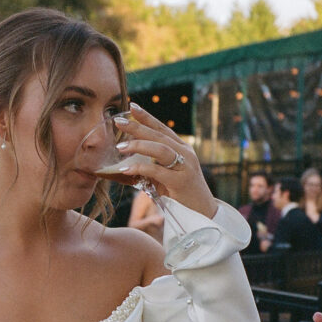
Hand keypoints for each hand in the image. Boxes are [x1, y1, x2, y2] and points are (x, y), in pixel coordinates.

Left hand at [114, 104, 216, 218]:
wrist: (202, 214)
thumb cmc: (180, 195)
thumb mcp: (166, 176)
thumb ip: (152, 166)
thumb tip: (125, 163)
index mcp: (182, 149)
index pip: (162, 129)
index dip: (147, 117)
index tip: (132, 107)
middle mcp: (185, 154)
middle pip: (159, 135)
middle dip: (138, 127)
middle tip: (119, 121)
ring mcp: (185, 167)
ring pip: (160, 149)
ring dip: (138, 146)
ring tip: (120, 146)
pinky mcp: (181, 182)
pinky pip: (158, 171)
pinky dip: (140, 168)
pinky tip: (126, 168)